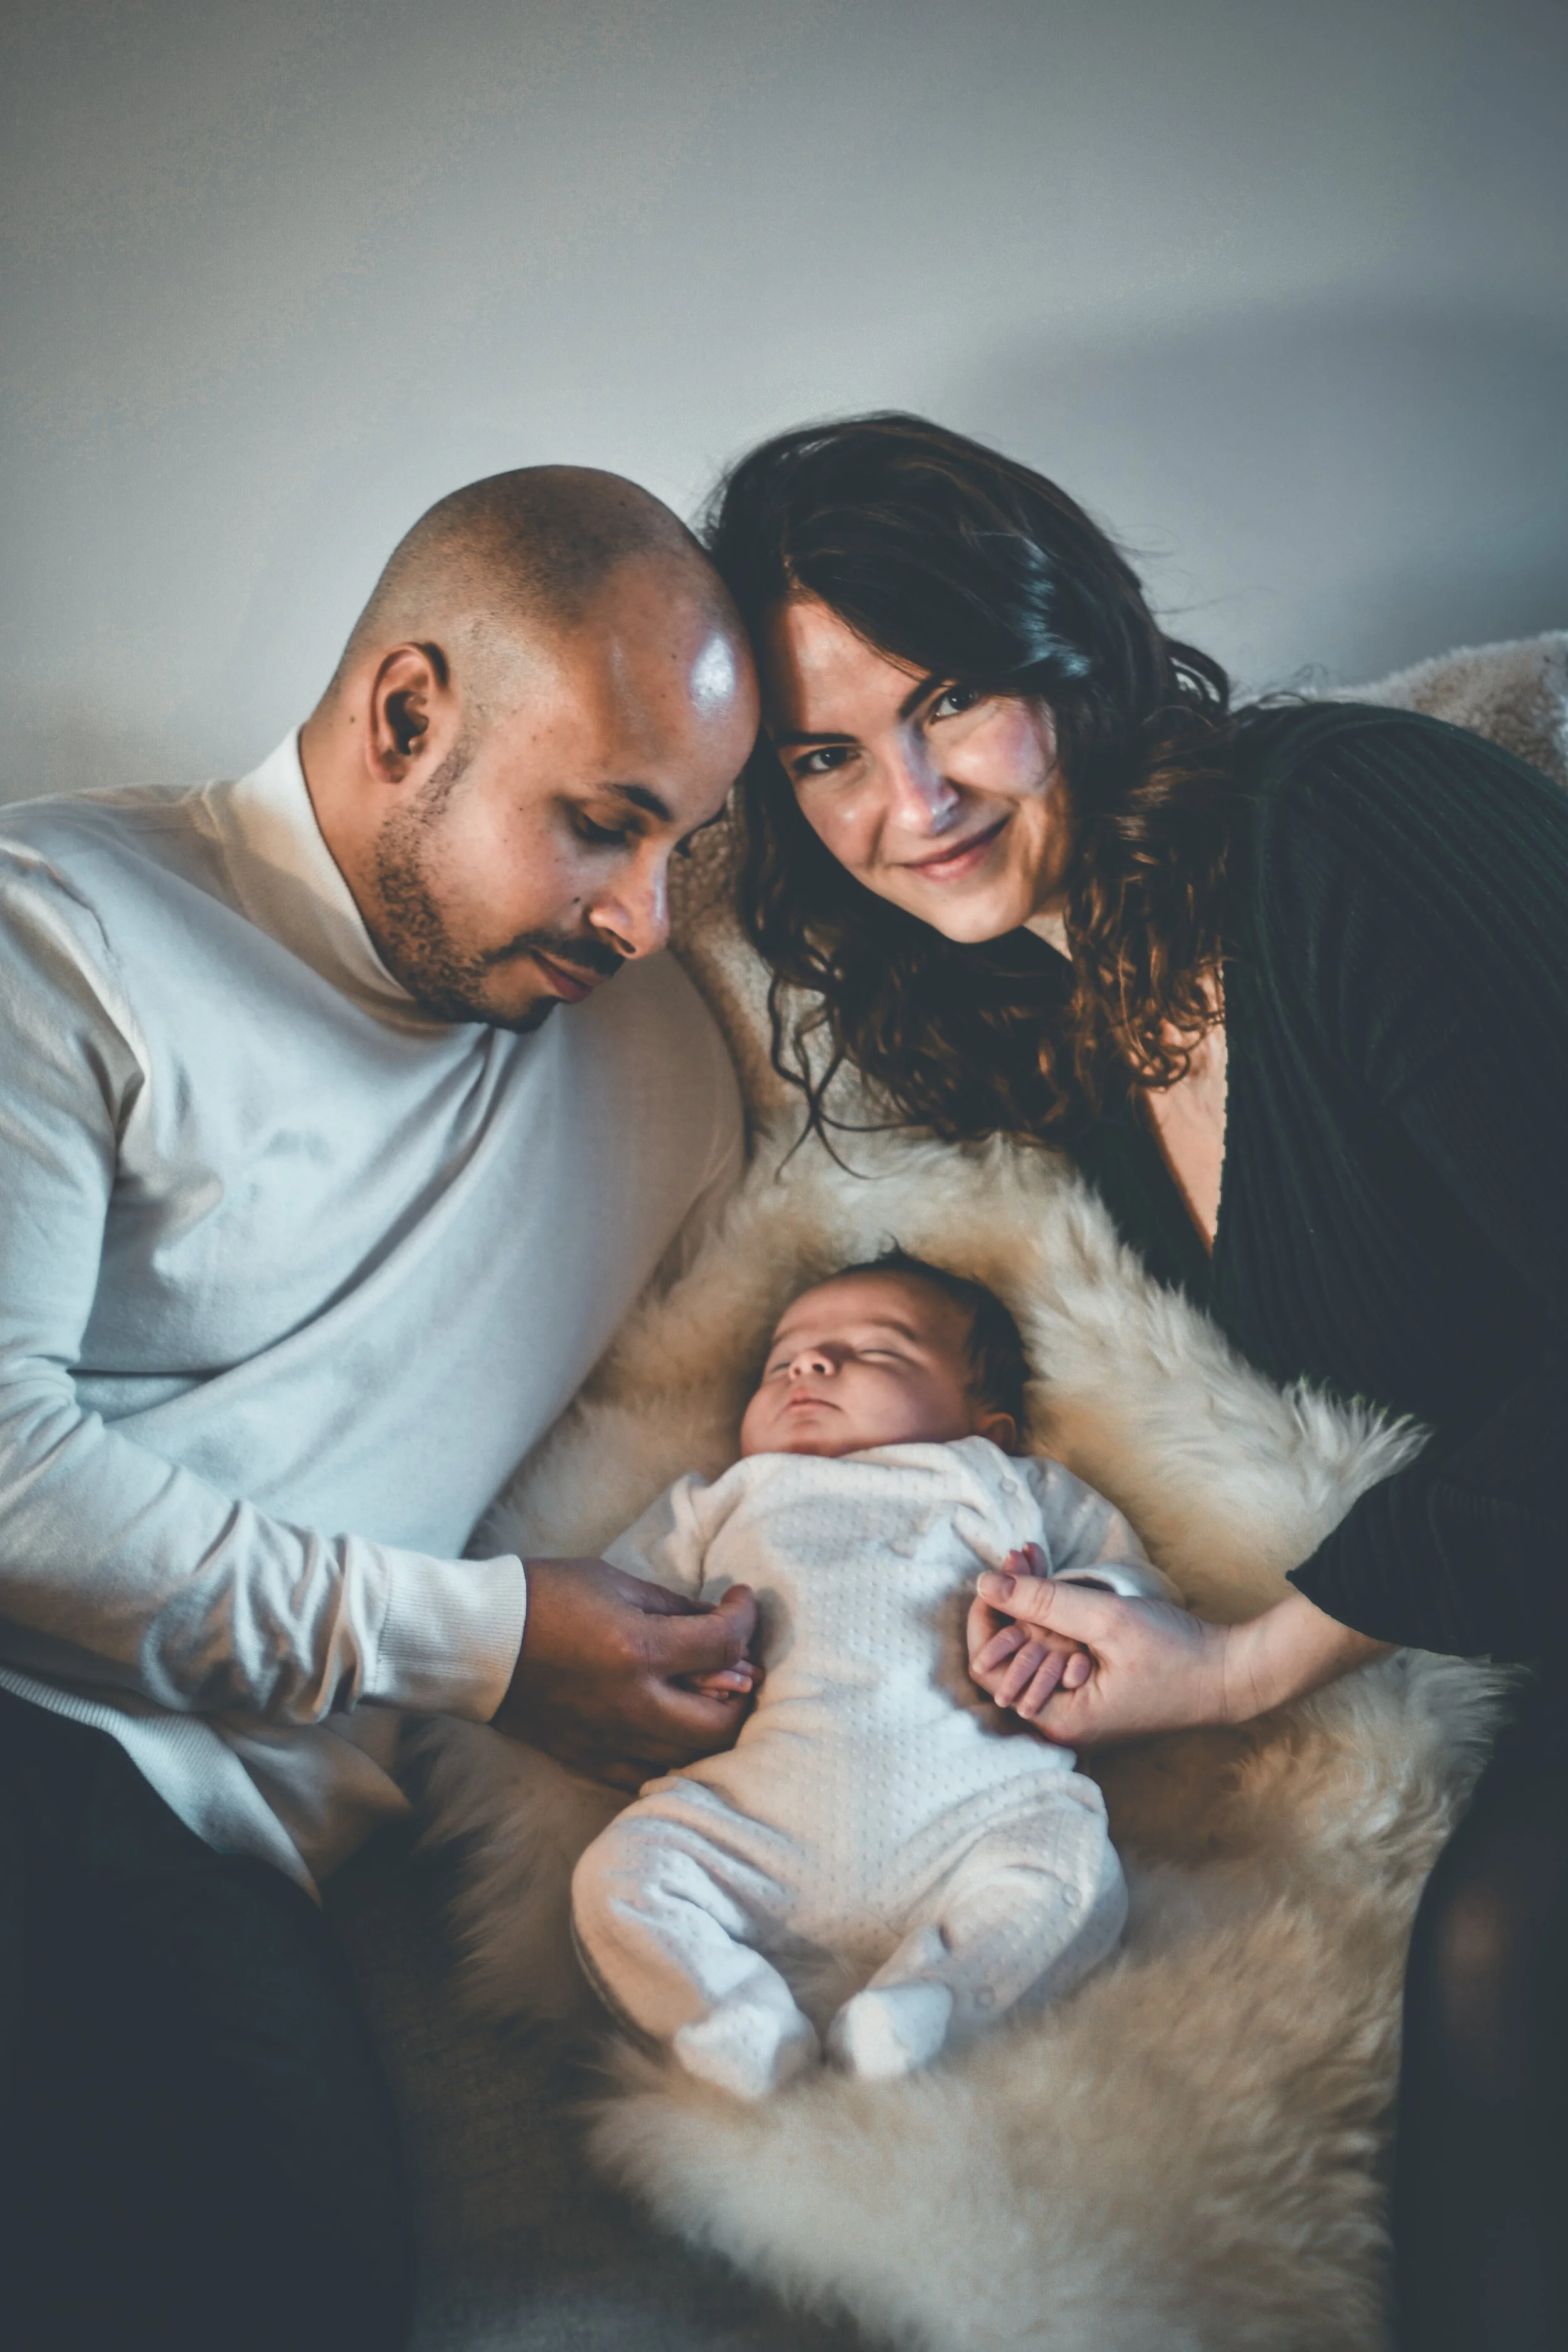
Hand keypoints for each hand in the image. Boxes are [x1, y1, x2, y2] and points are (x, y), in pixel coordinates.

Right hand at [493, 1558, 759, 1790]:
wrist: (478, 1642)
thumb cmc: (543, 1598)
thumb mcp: (615, 1583)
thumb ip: (674, 1607)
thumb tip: (720, 1622)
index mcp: (639, 1651)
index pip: (724, 1645)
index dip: (745, 1616)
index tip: (739, 1600)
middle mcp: (634, 1706)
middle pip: (724, 1723)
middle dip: (746, 1692)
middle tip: (739, 1661)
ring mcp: (613, 1742)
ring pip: (693, 1757)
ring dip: (715, 1726)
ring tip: (712, 1693)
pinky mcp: (592, 1761)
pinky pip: (652, 1777)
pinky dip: (676, 1755)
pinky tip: (675, 1727)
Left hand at [967, 1568, 1228, 1745]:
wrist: (1231, 1673)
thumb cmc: (1177, 1654)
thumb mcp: (1107, 1620)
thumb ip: (1043, 1602)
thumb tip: (985, 1584)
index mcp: (1057, 1719)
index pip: (988, 1667)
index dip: (987, 1615)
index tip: (999, 1572)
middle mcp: (1059, 1721)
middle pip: (1007, 1653)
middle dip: (1009, 1598)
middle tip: (1022, 1553)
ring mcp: (1075, 1706)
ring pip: (1029, 1645)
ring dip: (1028, 1599)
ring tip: (1032, 1555)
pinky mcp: (1089, 1690)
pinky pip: (1053, 1649)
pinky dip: (1050, 1613)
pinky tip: (1050, 1575)